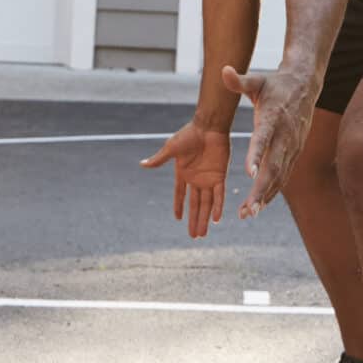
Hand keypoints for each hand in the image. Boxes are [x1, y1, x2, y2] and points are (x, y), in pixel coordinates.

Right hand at [139, 122, 232, 238]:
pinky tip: (215, 220)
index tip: (178, 219)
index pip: (180, 194)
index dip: (179, 207)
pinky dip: (217, 207)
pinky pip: (219, 195)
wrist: (208, 126)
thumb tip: (142, 164)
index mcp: (183, 173)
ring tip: (202, 234)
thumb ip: (160, 159)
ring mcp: (208, 178)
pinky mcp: (220, 176)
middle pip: (195, 204)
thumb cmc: (189, 134)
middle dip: (194, 220)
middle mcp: (196, 178)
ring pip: (206, 203)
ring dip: (204, 219)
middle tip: (193, 237)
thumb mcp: (171, 148)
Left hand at [224, 63, 315, 218]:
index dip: (257, 155)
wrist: (305, 86)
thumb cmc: (275, 85)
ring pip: (280, 176)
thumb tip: (223, 70)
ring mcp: (292, 146)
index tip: (249, 174)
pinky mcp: (294, 153)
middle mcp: (284, 135)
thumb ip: (239, 81)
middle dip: (260, 190)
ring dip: (265, 196)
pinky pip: (283, 176)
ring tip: (248, 214)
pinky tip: (260, 206)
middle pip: (273, 166)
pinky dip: (272, 191)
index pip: (264, 138)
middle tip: (247, 209)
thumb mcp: (257, 80)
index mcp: (272, 118)